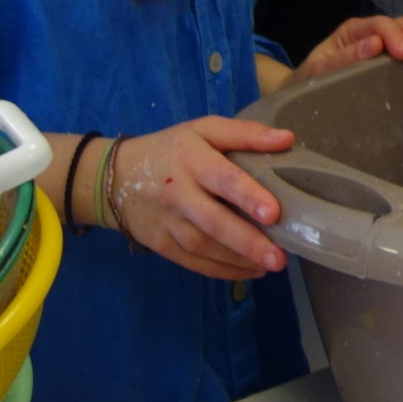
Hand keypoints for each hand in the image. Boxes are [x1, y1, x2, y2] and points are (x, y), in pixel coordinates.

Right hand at [107, 115, 296, 282]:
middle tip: (279, 258)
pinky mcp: (160, 244)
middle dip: (247, 242)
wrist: (114, 177)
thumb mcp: (204, 130)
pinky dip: (221, 271)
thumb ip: (245, 134)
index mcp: (192, 160)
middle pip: (213, 222)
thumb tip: (288, 139)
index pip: (222, 178)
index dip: (248, 195)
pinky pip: (193, 262)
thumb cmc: (171, 150)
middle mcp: (178, 194)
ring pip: (204, 247)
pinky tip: (248, 272)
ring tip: (271, 265)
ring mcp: (167, 223)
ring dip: (238, 260)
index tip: (273, 213)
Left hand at [296, 14, 402, 78]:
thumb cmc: (311, 81)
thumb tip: (374, 44)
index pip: (377, 25)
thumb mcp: (319, 72)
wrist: (306, 93)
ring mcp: (384, 41)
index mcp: (352, 32)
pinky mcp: (393, 54)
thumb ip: (343, 59)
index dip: (394, 35)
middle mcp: (371, 31)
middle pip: (398, 23)